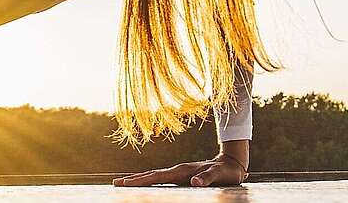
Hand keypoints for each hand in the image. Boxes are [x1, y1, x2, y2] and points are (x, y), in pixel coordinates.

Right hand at [112, 153, 247, 186]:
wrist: (231, 163)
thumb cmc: (226, 172)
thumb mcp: (219, 175)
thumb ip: (207, 178)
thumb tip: (195, 182)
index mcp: (182, 171)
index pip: (157, 177)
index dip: (140, 180)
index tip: (125, 183)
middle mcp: (177, 171)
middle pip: (151, 175)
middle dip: (133, 180)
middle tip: (116, 183)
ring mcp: (178, 173)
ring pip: (154, 176)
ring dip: (139, 180)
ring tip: (125, 183)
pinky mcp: (181, 176)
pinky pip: (161, 179)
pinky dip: (149, 181)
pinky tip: (145, 184)